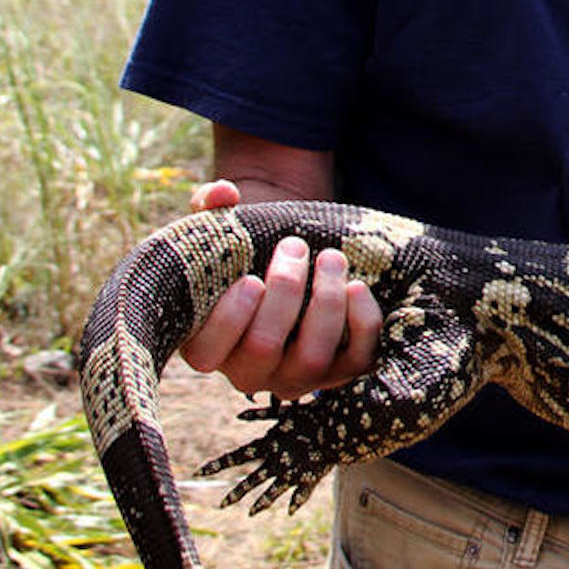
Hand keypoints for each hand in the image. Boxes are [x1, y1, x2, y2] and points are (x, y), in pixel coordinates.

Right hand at [178, 179, 383, 397]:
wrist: (298, 263)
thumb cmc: (249, 251)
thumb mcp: (224, 231)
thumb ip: (211, 209)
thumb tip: (223, 193)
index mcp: (209, 344)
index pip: (206, 354)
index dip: (228, 320)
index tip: (250, 278)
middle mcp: (250, 371)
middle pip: (262, 349)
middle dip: (284, 294)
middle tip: (295, 247)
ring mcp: (296, 375)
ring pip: (310, 359)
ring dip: (324, 303)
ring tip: (331, 257)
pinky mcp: (340, 370)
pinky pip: (355, 361)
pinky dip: (361, 324)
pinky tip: (357, 287)